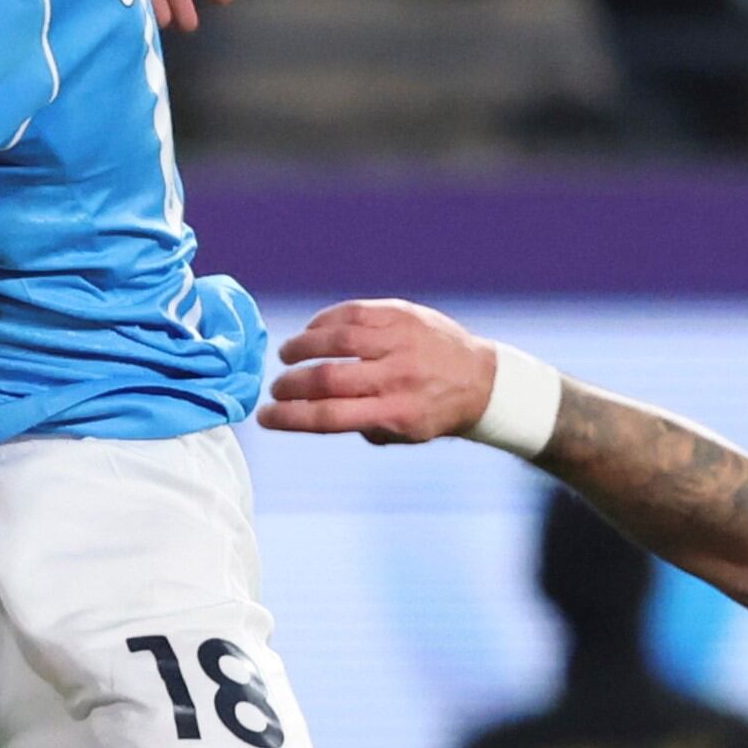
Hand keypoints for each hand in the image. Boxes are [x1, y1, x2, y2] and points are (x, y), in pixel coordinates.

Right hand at [259, 297, 497, 447]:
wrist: (481, 379)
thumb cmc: (432, 412)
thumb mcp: (402, 434)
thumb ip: (357, 425)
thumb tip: (307, 410)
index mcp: (396, 412)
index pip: (329, 417)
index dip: (289, 417)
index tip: (265, 417)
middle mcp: (398, 376)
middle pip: (327, 378)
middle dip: (290, 385)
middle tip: (277, 388)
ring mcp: (401, 341)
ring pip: (336, 339)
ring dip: (301, 347)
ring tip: (287, 355)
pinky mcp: (402, 314)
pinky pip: (353, 313)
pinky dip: (323, 322)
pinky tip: (312, 331)